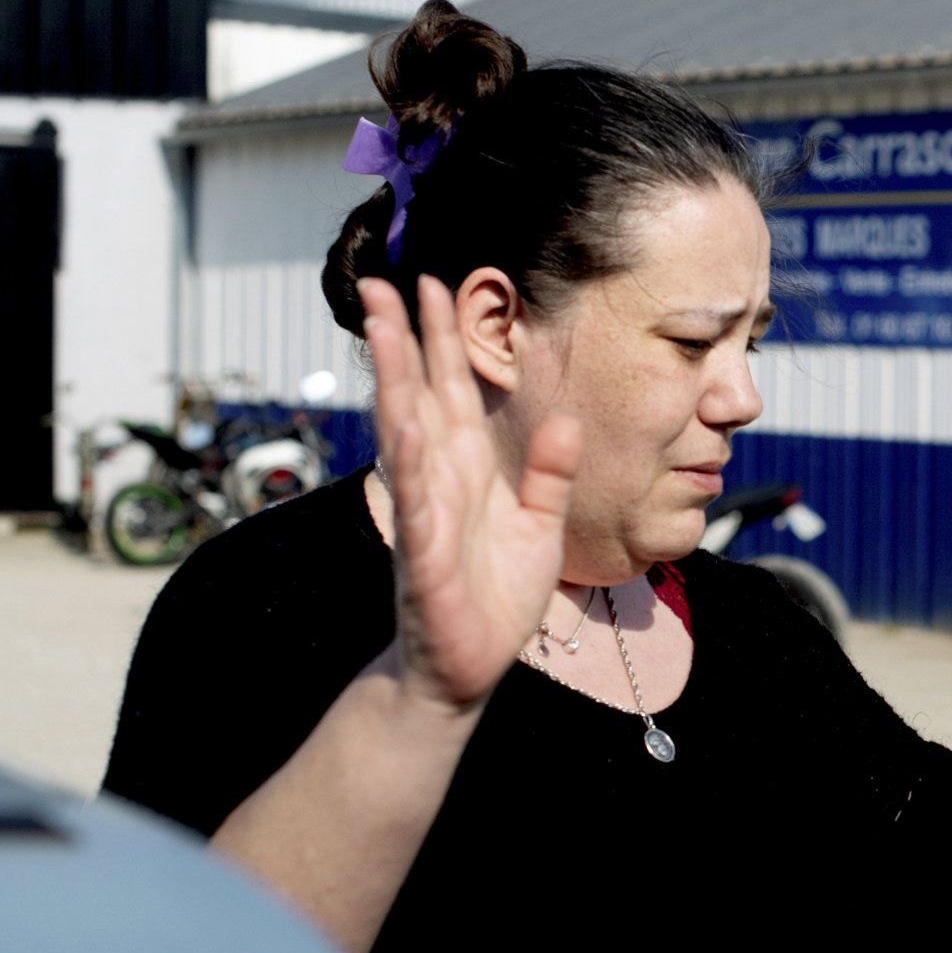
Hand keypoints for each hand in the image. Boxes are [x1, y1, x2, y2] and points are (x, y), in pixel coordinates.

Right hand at [360, 275, 580, 712]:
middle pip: (419, 397)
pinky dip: (413, 468)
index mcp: (468, 471)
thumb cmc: (497, 599)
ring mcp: (427, 516)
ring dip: (394, 383)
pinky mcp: (425, 559)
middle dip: (403, 340)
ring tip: (383, 330)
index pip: (454, 392)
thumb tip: (568, 421)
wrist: (466, 670)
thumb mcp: (540, 527)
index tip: (435, 285)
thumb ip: (551, 475)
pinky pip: (419, 506)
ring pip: (406, 437)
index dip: (445, 340)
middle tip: (384, 282)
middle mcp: (440, 482)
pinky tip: (407, 428)